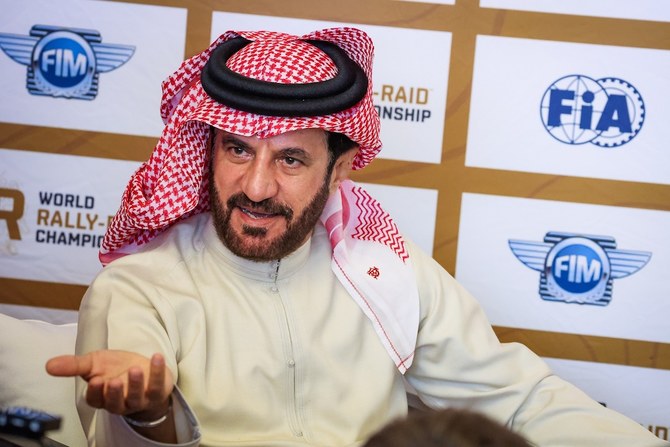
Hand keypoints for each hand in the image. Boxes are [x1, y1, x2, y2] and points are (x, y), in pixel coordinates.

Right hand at [46, 350, 173, 418]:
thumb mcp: (94, 364)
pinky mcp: (157, 391)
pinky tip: (156, 357)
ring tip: (134, 369)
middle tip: (113, 381)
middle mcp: (120, 402)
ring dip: (135, 383)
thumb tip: (49, 365)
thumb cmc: (115, 368)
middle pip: (115, 403)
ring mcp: (139, 399)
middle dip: (114, 393)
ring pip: (136, 396)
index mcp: (102, 397)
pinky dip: (158, 371)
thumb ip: (74, 365)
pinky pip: (157, 384)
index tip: (95, 381)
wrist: (143, 369)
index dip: (96, 392)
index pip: (96, 400)